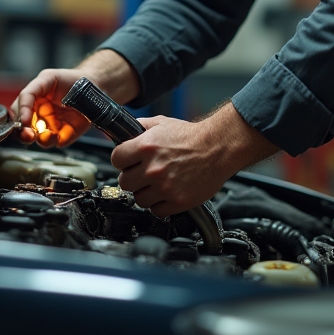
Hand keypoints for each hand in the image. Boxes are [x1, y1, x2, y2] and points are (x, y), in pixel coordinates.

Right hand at [10, 50, 139, 147]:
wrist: (94, 86)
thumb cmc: (70, 79)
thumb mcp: (47, 77)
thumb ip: (31, 91)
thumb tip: (23, 110)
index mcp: (32, 102)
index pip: (16, 112)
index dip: (18, 117)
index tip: (25, 121)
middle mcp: (38, 116)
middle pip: (22, 130)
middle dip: (22, 134)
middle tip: (28, 134)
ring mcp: (50, 126)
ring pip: (37, 139)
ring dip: (39, 139)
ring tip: (47, 134)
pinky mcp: (63, 135)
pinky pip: (54, 143)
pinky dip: (52, 141)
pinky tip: (56, 135)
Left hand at [112, 103, 277, 216]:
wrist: (218, 148)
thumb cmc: (192, 136)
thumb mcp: (162, 123)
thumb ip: (139, 127)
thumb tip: (120, 131)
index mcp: (146, 146)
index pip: (116, 159)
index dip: (123, 160)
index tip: (129, 162)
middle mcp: (152, 168)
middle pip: (124, 182)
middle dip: (133, 177)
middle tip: (145, 173)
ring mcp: (164, 187)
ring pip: (138, 199)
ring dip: (146, 192)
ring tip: (159, 182)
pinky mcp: (176, 201)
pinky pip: (156, 211)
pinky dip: (161, 204)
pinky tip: (168, 191)